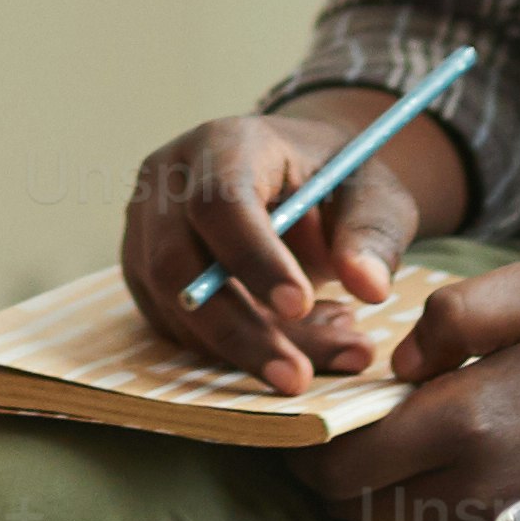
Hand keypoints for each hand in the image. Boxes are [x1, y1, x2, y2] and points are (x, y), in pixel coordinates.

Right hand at [113, 100, 444, 393]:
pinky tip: (298, 340)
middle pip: (178, 265)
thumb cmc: (337, 182)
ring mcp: (146, 229)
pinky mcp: (146, 273)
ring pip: (176, 308)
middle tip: (299, 377)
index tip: (300, 305)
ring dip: (248, 346)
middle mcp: (168, 182)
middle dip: (240, 331)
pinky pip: (177, 329)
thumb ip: (373, 235)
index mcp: (224, 143)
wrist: (301, 181)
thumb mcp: (373, 194)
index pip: (220, 201)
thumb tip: (370, 287)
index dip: (253, 257)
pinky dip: (235, 350)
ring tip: (330, 345)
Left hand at [307, 267, 519, 520]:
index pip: (347, 461)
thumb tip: (397, 361)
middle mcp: (478, 492)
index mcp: (472, 419)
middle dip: (333, 479)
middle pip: (356, 511)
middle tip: (336, 444)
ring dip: (362, 514)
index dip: (311, 448)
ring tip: (373, 471)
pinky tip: (409, 508)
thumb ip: (455, 311)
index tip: (312, 422)